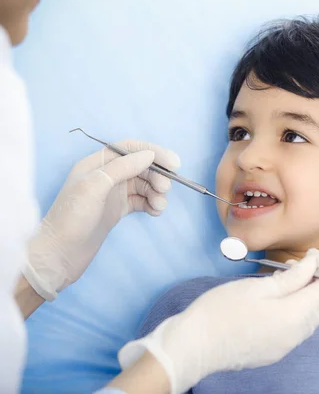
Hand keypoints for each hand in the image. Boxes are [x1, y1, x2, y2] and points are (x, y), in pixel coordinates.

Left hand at [23, 140, 180, 300]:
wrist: (60, 254)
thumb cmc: (71, 218)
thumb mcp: (94, 187)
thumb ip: (122, 168)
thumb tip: (149, 155)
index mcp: (97, 164)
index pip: (130, 149)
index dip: (154, 152)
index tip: (174, 164)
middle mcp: (106, 176)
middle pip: (140, 167)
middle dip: (156, 176)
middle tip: (165, 189)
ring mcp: (112, 194)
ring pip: (143, 185)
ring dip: (156, 192)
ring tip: (159, 205)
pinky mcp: (118, 210)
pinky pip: (141, 201)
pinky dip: (151, 204)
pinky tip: (155, 212)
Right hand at [118, 249, 318, 393]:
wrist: (194, 347)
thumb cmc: (221, 310)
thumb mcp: (257, 286)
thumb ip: (292, 277)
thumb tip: (314, 266)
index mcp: (295, 315)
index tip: (309, 254)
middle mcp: (297, 334)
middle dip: (317, 282)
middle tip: (295, 266)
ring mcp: (286, 346)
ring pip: (311, 318)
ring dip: (306, 297)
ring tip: (281, 281)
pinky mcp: (274, 352)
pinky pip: (296, 330)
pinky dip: (295, 312)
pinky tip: (273, 302)